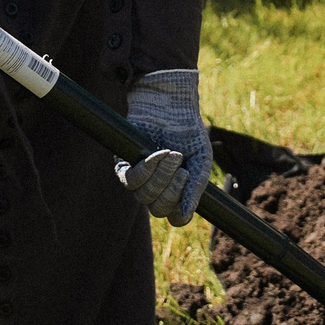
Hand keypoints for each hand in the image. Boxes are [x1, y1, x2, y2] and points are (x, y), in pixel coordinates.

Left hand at [115, 68, 210, 224]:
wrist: (172, 107)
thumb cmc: (188, 133)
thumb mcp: (201, 161)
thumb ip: (196, 188)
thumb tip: (186, 215)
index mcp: (176, 191)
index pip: (174, 217)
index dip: (181, 211)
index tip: (189, 187)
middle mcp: (156, 190)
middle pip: (158, 209)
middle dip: (173, 191)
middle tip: (182, 169)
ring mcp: (139, 180)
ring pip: (144, 196)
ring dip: (161, 176)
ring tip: (173, 155)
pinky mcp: (123, 166)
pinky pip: (131, 180)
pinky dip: (147, 169)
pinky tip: (158, 154)